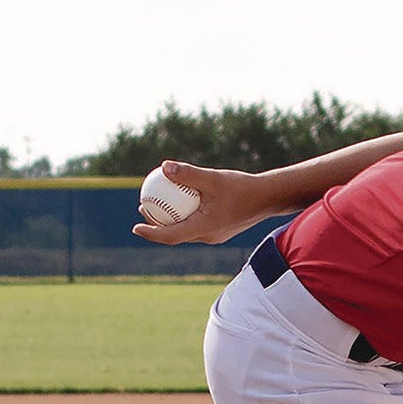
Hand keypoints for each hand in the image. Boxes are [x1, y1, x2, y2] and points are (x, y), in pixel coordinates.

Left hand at [131, 160, 274, 244]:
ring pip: (186, 231)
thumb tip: (164, 167)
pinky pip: (196, 226)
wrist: (268, 198)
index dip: (151, 233)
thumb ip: (188, 174)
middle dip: (156, 226)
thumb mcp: (213, 178)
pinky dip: (184, 217)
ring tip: (156, 205)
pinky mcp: (220, 230)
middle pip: (175, 235)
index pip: (171, 236)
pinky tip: (181, 202)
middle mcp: (208, 236)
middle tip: (142, 207)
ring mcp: (215, 235)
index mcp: (204, 228)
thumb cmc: (242, 188)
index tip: (134, 227)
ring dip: (169, 222)